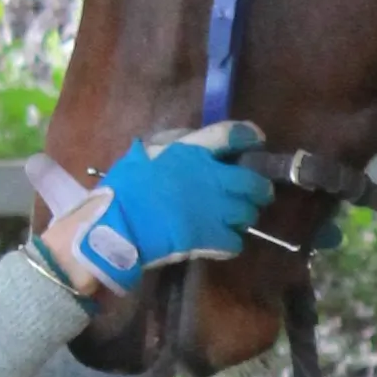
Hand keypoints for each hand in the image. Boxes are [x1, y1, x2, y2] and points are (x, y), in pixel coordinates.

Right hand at [35, 121, 265, 295]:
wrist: (116, 223)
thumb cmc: (124, 187)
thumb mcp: (145, 152)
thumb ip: (173, 145)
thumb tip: (193, 141)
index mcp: (192, 152)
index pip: (232, 135)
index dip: (249, 136)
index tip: (256, 141)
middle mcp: (210, 177)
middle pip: (253, 181)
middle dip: (260, 188)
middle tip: (257, 193)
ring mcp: (214, 210)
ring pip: (248, 213)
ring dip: (245, 215)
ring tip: (235, 218)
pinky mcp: (212, 238)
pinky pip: (236, 241)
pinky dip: (232, 241)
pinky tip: (223, 239)